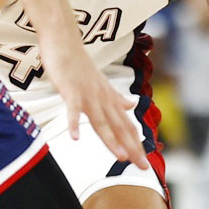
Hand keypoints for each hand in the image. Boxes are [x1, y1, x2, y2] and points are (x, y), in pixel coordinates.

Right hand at [40, 37, 148, 169]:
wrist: (64, 41)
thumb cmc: (80, 64)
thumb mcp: (102, 82)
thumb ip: (115, 97)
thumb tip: (130, 106)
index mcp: (109, 99)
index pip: (127, 125)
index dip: (136, 144)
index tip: (144, 162)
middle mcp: (102, 99)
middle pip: (119, 127)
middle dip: (132, 148)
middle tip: (143, 167)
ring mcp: (87, 95)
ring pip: (101, 121)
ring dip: (111, 140)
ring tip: (120, 157)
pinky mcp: (70, 91)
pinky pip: (73, 109)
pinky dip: (74, 123)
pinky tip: (75, 138)